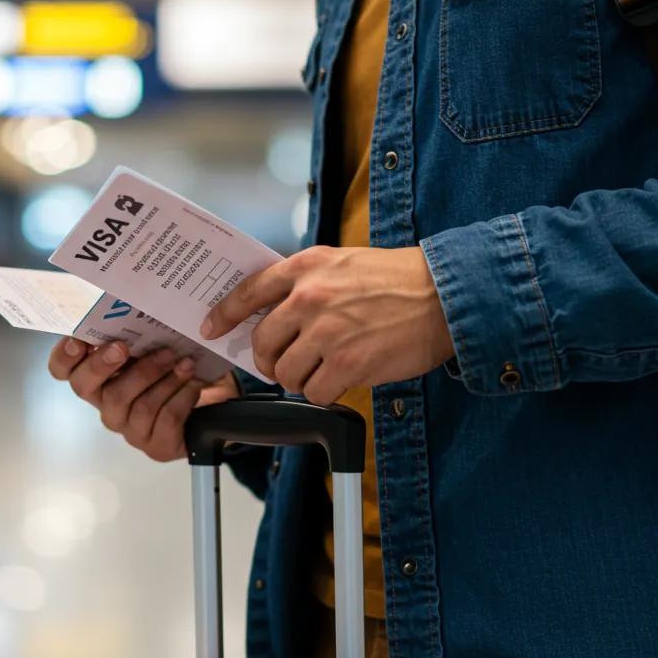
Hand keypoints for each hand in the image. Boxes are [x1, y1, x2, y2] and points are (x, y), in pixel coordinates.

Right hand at [48, 339, 238, 461]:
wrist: (204, 414)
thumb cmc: (170, 374)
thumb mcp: (153, 350)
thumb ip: (136, 335)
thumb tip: (131, 303)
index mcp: (99, 380)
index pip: (63, 372)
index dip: (63, 358)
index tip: (77, 342)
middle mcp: (107, 406)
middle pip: (88, 389)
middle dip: (103, 366)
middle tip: (122, 347)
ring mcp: (129, 429)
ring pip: (137, 404)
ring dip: (160, 377)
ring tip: (182, 361)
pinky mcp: (156, 446)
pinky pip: (166, 418)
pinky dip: (182, 396)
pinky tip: (193, 383)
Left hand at [199, 246, 454, 404]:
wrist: (446, 297)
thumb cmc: (397, 281)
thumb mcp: (343, 264)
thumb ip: (305, 282)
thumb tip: (273, 312)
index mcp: (306, 267)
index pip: (248, 291)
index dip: (223, 314)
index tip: (210, 328)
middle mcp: (310, 297)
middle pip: (262, 342)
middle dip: (268, 360)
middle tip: (283, 365)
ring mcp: (327, 332)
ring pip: (285, 373)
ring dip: (297, 380)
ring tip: (318, 373)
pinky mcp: (347, 364)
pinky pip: (313, 392)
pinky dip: (322, 393)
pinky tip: (339, 381)